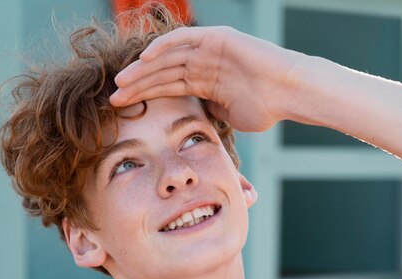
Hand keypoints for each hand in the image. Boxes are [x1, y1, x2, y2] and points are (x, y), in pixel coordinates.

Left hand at [110, 25, 307, 131]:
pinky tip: (145, 59)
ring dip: (144, 69)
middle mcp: (202, 63)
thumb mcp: (227, 116)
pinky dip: (164, 48)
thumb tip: (194, 118)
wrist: (287, 94)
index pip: (165, 87)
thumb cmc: (265, 108)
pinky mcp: (215, 38)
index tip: (124, 108)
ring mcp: (208, 49)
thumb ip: (207, 112)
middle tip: (114, 97)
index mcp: (203, 81)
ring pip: (168, 57)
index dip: (143, 96)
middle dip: (137, 85)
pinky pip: (183, 40)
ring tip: (122, 82)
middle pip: (161, 73)